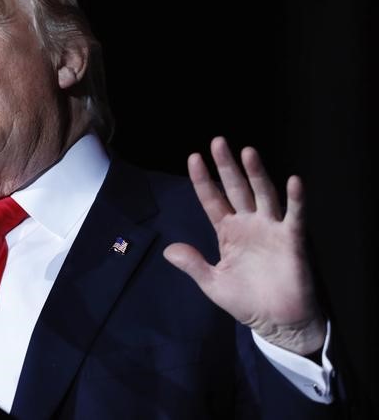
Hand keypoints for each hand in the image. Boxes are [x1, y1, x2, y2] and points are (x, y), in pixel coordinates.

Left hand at [163, 136, 325, 355]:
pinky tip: (293, 181)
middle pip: (236, 188)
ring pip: (263, 195)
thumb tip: (169, 250)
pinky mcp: (292, 240)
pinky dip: (295, 199)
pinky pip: (295, 216)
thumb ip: (193, 265)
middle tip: (218, 142)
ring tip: (247, 152)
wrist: (277, 323)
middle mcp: (249, 224)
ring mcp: (271, 229)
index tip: (193, 158)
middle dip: (227, 166)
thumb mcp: (213, 283)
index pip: (213, 200)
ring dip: (256, 174)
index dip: (203, 180)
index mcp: (228, 232)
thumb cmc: (247, 301)